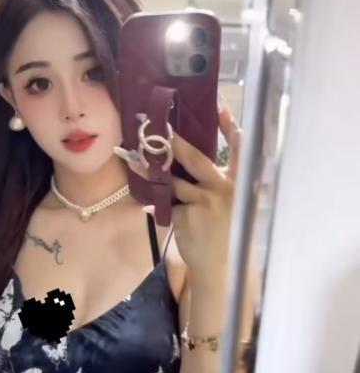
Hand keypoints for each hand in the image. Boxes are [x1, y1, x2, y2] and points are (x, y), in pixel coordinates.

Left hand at [117, 104, 241, 282]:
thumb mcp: (231, 203)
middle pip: (196, 158)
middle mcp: (225, 188)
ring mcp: (205, 201)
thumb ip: (218, 181)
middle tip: (160, 129)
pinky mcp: (188, 216)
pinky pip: (166, 202)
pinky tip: (149, 203)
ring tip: (134, 161)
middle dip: (175, 143)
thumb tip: (190, 157)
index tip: (220, 106)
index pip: (239, 149)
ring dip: (151, 172)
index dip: (229, 126)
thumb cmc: (226, 231)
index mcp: (239, 182)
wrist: (221, 266)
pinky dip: (157, 202)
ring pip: (172, 181)